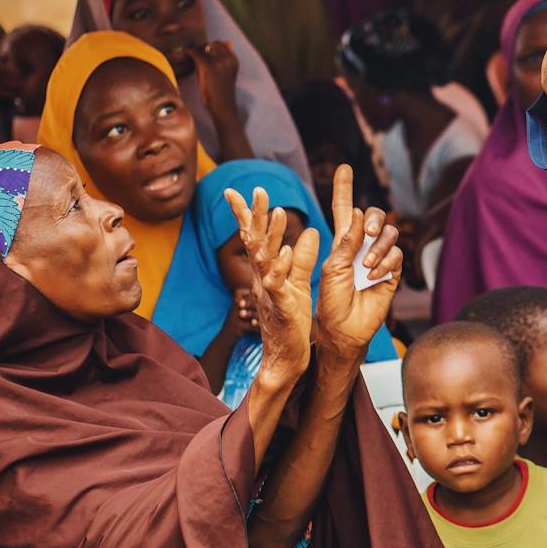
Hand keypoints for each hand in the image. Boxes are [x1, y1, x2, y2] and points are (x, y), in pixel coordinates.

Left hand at [188, 40, 241, 120]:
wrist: (222, 107)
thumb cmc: (221, 92)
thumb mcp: (224, 73)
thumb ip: (223, 57)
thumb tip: (229, 41)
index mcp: (234, 58)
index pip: (219, 44)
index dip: (208, 49)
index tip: (201, 57)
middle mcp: (228, 57)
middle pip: (209, 46)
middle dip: (201, 51)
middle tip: (195, 61)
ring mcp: (219, 61)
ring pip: (201, 49)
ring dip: (195, 55)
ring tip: (192, 65)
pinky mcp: (208, 65)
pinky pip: (195, 53)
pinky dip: (188, 53)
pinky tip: (185, 54)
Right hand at [224, 187, 319, 391]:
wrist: (285, 358)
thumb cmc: (289, 321)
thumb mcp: (297, 284)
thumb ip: (302, 259)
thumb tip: (309, 231)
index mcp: (266, 271)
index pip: (255, 237)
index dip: (246, 215)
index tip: (236, 190)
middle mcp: (262, 278)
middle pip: (255, 241)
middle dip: (255, 215)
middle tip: (256, 189)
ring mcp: (269, 292)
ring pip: (264, 259)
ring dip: (269, 235)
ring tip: (275, 211)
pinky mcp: (280, 307)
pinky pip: (279, 284)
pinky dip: (281, 267)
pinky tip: (287, 251)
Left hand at [315, 165, 403, 360]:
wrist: (344, 329)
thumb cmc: (331, 301)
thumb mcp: (332, 268)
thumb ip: (346, 242)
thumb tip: (359, 213)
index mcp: (342, 242)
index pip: (343, 209)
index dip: (344, 188)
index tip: (343, 167)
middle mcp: (362, 247)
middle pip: (374, 216)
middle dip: (373, 218)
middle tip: (368, 231)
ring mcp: (378, 259)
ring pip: (388, 235)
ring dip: (379, 248)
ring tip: (367, 266)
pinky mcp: (392, 273)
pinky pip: (396, 256)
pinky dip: (385, 263)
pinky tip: (373, 276)